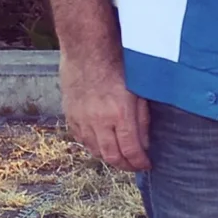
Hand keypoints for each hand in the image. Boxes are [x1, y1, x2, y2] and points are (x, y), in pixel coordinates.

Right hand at [60, 43, 150, 171]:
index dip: (140, 162)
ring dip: (110, 158)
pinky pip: (82, 140)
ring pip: (95, 151)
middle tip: (135, 165)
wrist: (88, 52)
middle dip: (126, 165)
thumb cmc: (119, 67)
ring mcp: (82, 120)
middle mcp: (99, 121)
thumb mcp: (140, 93)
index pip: (131, 150)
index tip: (147, 165)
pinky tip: (104, 145)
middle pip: (112, 156)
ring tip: (122, 158)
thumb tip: (144, 145)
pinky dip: (94, 147)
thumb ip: (142, 121)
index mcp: (120, 114)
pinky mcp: (70, 116)